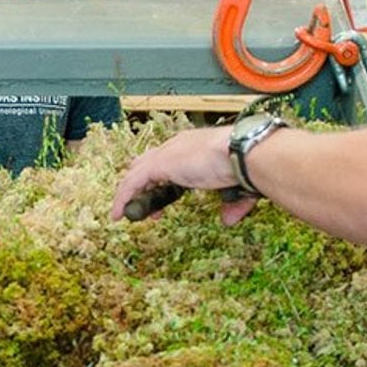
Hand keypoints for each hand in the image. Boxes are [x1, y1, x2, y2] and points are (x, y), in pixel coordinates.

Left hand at [110, 127, 259, 225]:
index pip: (169, 162)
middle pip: (148, 164)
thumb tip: (228, 220)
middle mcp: (178, 146)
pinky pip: (132, 182)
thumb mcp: (237, 187)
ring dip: (131, 194)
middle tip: (147, 209)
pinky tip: (119, 213)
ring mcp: (167, 154)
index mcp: (195, 147)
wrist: (243, 152)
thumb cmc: (247, 165)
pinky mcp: (158, 164)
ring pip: (136, 173)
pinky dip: (123, 197)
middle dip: (144, 186)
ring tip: (124, 213)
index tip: (163, 202)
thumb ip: (231, 204)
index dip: (163, 182)